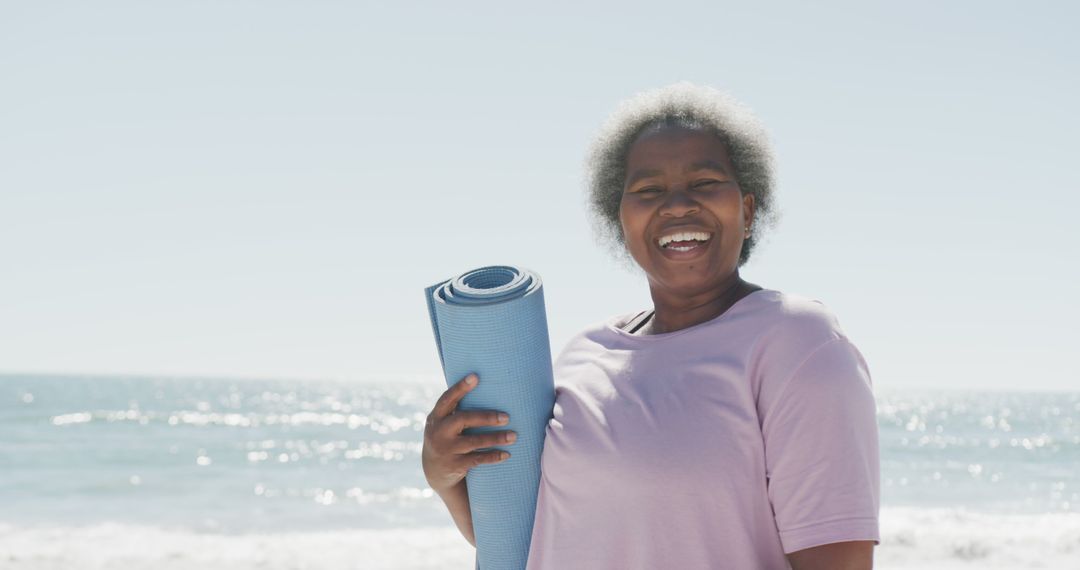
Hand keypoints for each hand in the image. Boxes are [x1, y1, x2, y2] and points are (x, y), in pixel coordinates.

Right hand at [422, 372, 515, 494]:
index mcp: (436, 417)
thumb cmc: (447, 438)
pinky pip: (477, 459)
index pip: (447, 399)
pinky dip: (493, 456)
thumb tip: (488, 388)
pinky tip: (507, 454)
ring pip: (474, 442)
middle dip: (486, 417)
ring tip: (514, 436)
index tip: (475, 376)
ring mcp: (445, 450)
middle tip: (507, 417)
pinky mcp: (454, 465)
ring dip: (496, 438)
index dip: (460, 387)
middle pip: (462, 419)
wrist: (433, 472)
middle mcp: (438, 432)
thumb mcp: (445, 424)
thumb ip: (457, 410)